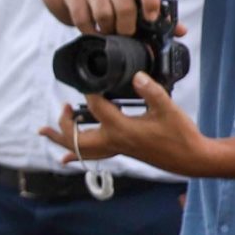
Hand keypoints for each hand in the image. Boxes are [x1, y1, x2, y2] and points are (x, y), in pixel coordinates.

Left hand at [38, 75, 210, 176]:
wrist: (191, 158)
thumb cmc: (181, 135)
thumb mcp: (168, 109)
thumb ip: (152, 92)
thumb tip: (136, 76)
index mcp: (122, 129)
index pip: (96, 107)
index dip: (90, 91)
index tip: (88, 79)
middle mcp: (113, 141)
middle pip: (76, 136)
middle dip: (63, 123)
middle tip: (63, 107)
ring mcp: (116, 148)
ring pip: (81, 148)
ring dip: (62, 139)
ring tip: (44, 131)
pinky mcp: (122, 151)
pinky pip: (93, 154)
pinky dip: (78, 153)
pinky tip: (66, 157)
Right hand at [53, 0, 165, 35]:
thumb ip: (157, 11)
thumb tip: (181, 32)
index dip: (151, 1)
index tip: (151, 19)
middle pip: (124, 9)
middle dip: (127, 28)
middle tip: (126, 33)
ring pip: (104, 17)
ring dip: (108, 31)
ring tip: (110, 32)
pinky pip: (84, 21)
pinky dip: (90, 31)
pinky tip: (95, 30)